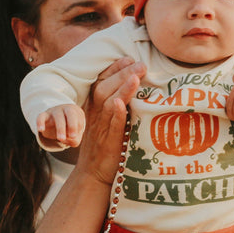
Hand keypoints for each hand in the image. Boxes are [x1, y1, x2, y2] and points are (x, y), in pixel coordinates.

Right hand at [36, 104, 85, 148]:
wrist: (57, 123)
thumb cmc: (69, 129)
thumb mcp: (75, 136)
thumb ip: (74, 139)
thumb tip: (67, 138)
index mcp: (76, 112)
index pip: (79, 118)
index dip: (78, 127)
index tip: (74, 136)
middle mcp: (66, 109)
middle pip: (70, 113)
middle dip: (72, 125)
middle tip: (72, 137)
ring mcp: (55, 111)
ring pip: (58, 117)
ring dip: (61, 128)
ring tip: (61, 139)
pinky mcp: (45, 115)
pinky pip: (41, 116)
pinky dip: (40, 122)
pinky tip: (40, 130)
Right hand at [77, 57, 145, 184]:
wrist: (93, 174)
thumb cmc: (105, 146)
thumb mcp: (110, 122)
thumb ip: (119, 106)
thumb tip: (138, 89)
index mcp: (95, 107)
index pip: (102, 81)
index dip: (114, 69)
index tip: (128, 58)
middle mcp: (95, 114)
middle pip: (105, 87)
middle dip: (121, 73)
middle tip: (139, 64)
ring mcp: (101, 128)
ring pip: (108, 103)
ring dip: (122, 88)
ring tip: (135, 76)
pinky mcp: (108, 142)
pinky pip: (110, 126)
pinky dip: (116, 114)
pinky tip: (122, 104)